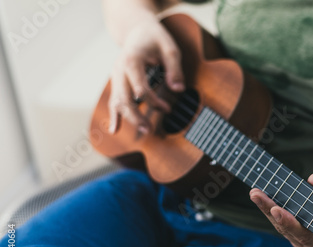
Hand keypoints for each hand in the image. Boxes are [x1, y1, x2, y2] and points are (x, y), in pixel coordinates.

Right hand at [108, 19, 184, 133]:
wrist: (137, 29)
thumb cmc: (155, 38)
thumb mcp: (170, 47)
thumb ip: (175, 68)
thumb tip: (178, 89)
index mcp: (131, 60)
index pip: (140, 88)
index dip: (154, 101)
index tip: (168, 108)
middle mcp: (119, 69)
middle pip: (124, 98)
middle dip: (136, 116)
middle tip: (149, 129)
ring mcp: (116, 76)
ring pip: (117, 101)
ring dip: (128, 119)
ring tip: (143, 130)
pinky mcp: (117, 82)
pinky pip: (113, 100)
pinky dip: (114, 115)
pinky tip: (114, 130)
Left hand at [250, 174, 312, 246]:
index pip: (303, 234)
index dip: (289, 222)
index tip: (276, 209)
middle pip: (286, 229)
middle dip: (269, 210)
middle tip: (255, 194)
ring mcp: (304, 243)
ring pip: (281, 227)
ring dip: (267, 209)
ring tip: (256, 193)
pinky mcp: (298, 236)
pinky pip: (282, 224)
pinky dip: (272, 211)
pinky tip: (263, 198)